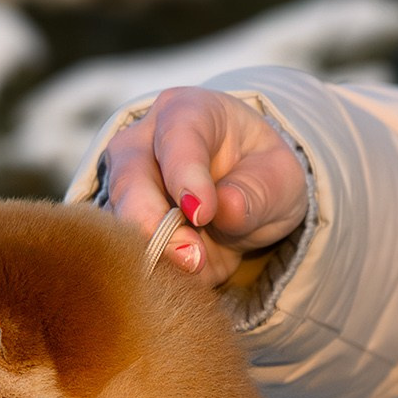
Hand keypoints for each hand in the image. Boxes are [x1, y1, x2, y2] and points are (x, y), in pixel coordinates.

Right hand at [97, 86, 309, 285]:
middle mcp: (142, 143)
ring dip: (150, 254)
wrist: (243, 195)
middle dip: (155, 223)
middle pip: (130, 179)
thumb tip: (226, 209)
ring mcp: (124, 187)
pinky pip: (124, 253)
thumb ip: (258, 192)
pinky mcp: (122, 228)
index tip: (204, 212)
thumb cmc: (260, 172)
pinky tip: (179, 285)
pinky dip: (152, 273)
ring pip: (117, 220)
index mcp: (187, 112)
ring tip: (191, 275)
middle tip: (192, 259)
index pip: (177, 137)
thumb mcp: (280, 179)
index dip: (186, 175)